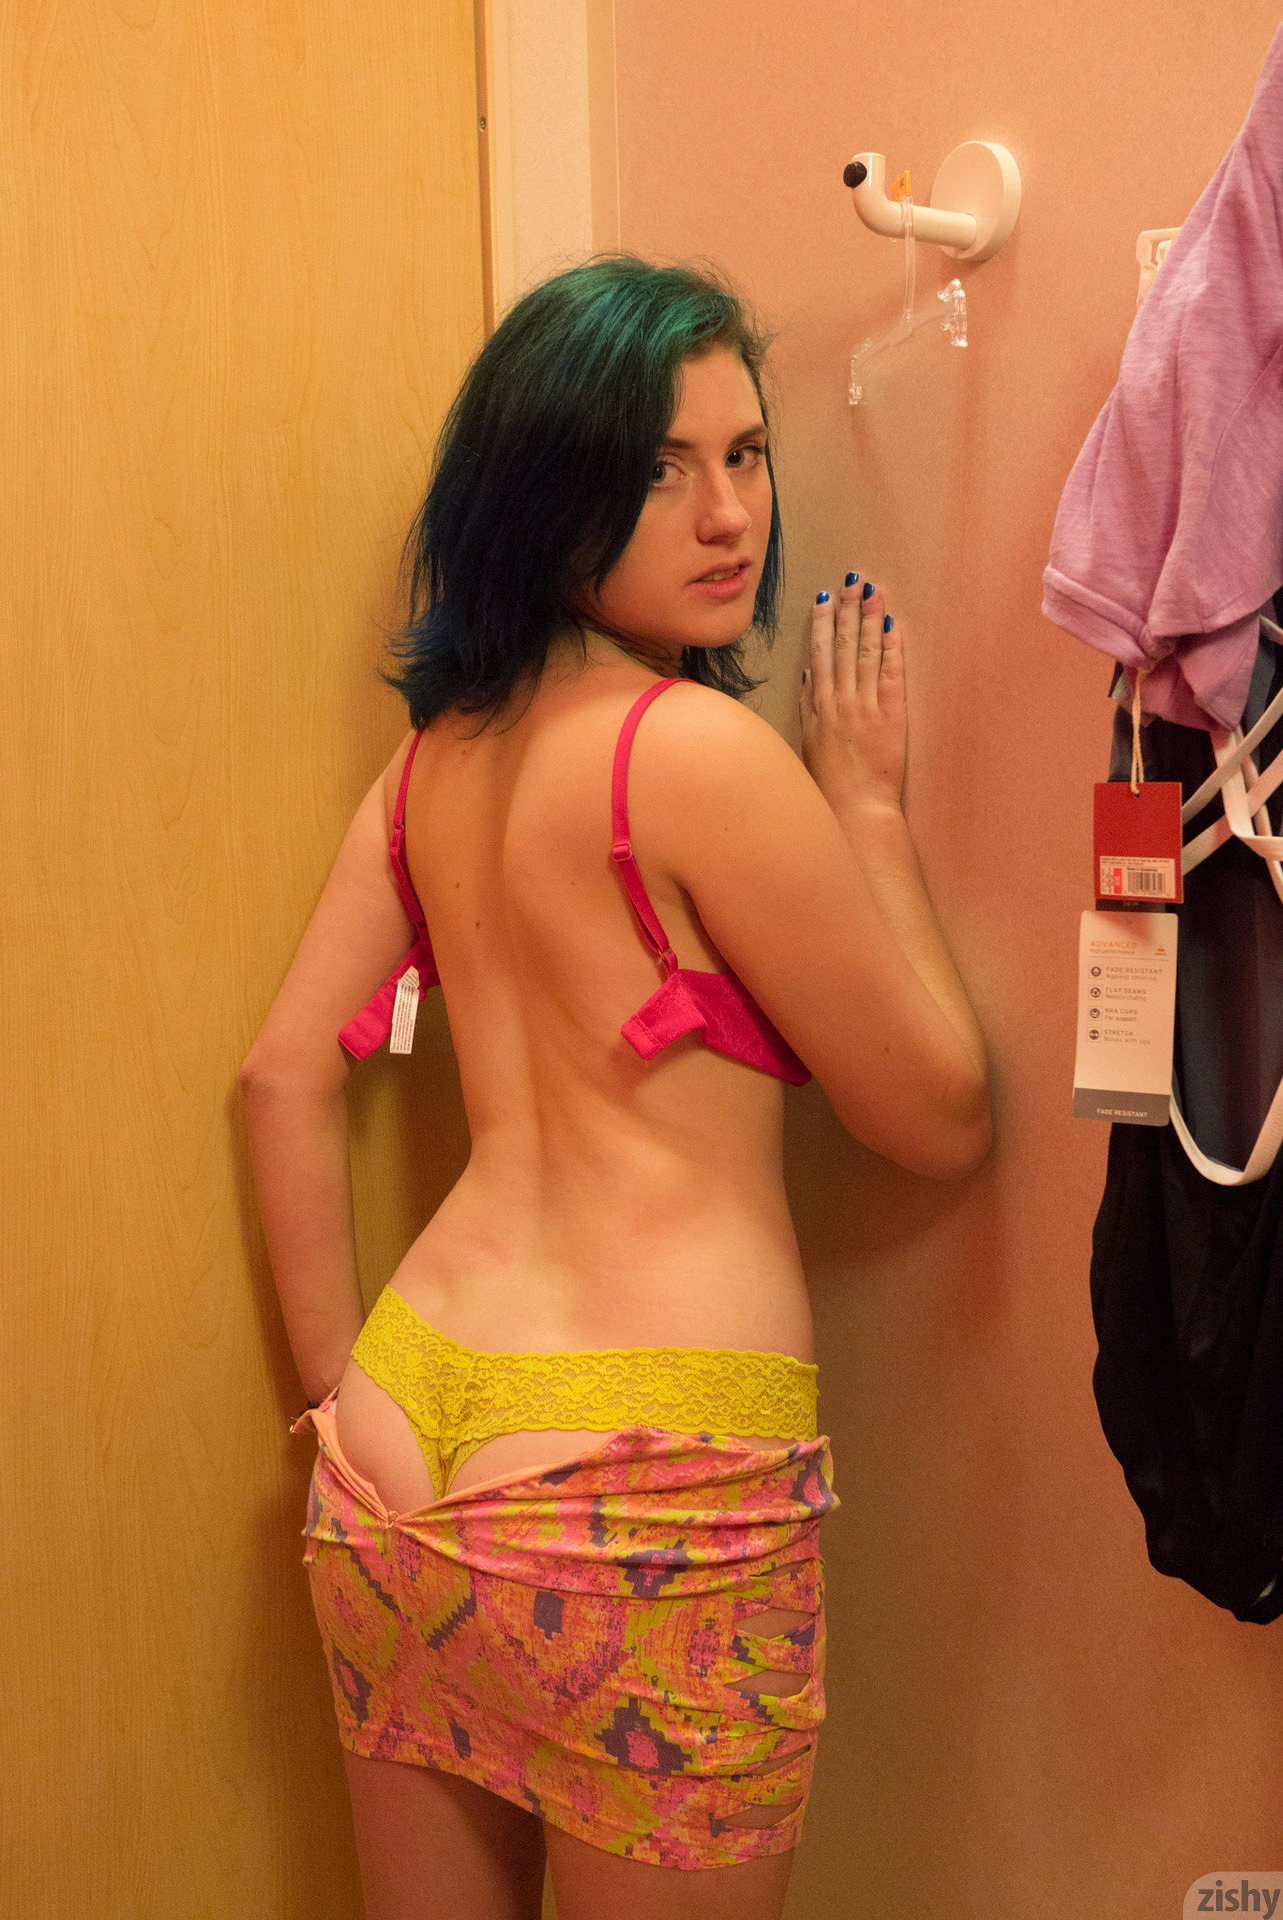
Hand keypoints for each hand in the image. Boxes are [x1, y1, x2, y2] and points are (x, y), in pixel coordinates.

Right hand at [800, 574, 905, 811]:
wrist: (854, 810)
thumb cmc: (830, 785)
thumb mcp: (808, 743)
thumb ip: (807, 708)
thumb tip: (807, 677)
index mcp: (818, 708)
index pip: (818, 655)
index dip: (821, 624)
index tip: (824, 598)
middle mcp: (837, 702)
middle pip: (840, 646)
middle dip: (846, 610)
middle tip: (852, 581)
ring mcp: (863, 707)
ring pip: (863, 653)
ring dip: (868, 619)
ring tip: (873, 591)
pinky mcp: (889, 716)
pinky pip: (889, 674)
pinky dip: (891, 648)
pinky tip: (892, 626)